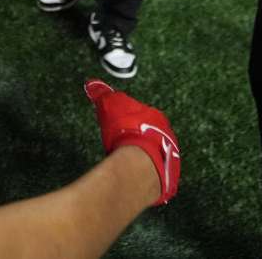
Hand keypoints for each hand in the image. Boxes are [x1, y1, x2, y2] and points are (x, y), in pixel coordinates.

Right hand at [85, 80, 179, 205]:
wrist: (138, 165)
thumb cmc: (127, 133)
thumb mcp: (109, 105)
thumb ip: (101, 94)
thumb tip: (93, 83)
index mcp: (157, 117)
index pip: (144, 112)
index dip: (129, 116)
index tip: (119, 120)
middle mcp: (167, 136)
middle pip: (151, 133)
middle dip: (138, 136)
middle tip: (121, 140)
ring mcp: (169, 158)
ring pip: (155, 153)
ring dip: (143, 155)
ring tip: (124, 158)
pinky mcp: (166, 179)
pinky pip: (154, 172)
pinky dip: (144, 172)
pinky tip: (132, 174)